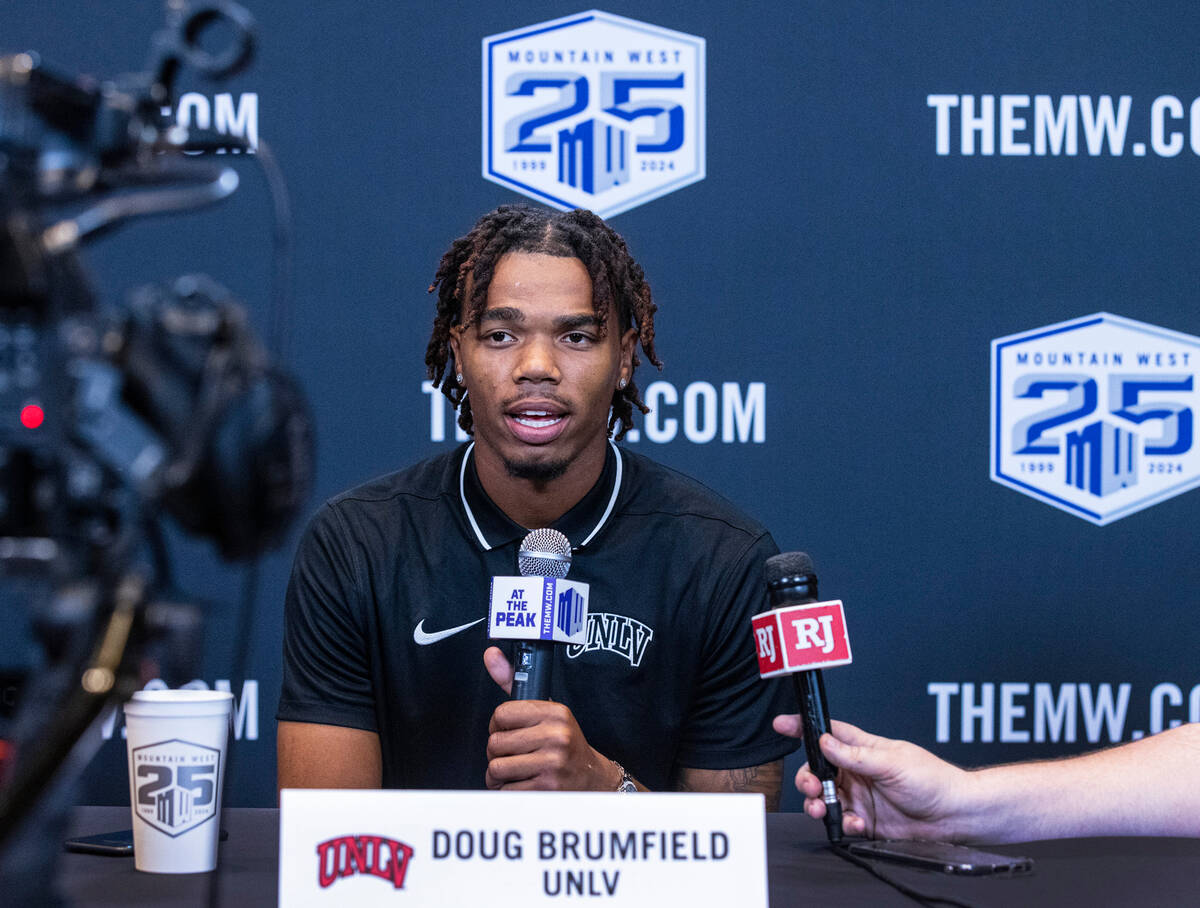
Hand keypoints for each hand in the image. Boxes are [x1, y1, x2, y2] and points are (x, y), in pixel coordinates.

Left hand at [483, 646, 621, 790]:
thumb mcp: (546, 711)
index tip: (507, 732)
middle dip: (496, 754)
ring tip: (514, 772)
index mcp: (555, 712)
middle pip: (495, 743)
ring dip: (498, 776)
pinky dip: (506, 792)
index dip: (497, 726)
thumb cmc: (563, 743)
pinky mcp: (548, 788)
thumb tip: (490, 654)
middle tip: (512, 755)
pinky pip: (506, 790)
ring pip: (496, 768)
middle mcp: (557, 735)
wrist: (592, 778)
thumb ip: (514, 682)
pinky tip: (521, 785)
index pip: (501, 714)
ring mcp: (553, 762)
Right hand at [772, 715, 972, 840]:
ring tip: (821, 807)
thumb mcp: (892, 762)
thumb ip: (856, 755)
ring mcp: (860, 797)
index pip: (828, 732)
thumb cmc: (933, 779)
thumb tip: (825, 742)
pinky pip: (841, 822)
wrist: (954, 816)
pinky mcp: (865, 821)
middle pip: (817, 770)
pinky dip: (843, 824)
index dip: (803, 727)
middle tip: (811, 784)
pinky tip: (856, 823)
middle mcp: (857, 772)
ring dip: (817, 802)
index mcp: (863, 749)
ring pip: (823, 797)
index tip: (782, 724)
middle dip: (807, 777)